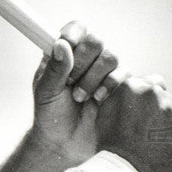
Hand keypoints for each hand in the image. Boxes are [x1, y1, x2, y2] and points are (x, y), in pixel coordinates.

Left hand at [31, 21, 121, 165]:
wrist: (65, 143)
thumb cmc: (50, 115)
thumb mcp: (46, 92)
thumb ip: (54, 69)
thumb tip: (61, 44)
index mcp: (63, 54)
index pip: (74, 29)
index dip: (75, 32)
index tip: (69, 43)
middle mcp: (84, 59)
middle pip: (96, 41)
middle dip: (83, 62)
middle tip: (70, 81)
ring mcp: (102, 72)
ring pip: (111, 57)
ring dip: (95, 77)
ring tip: (80, 96)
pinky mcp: (118, 87)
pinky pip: (125, 74)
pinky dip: (111, 85)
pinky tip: (98, 99)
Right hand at [95, 75, 171, 171]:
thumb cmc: (110, 147)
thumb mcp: (103, 112)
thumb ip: (116, 96)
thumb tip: (127, 90)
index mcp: (134, 87)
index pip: (154, 84)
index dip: (152, 101)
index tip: (149, 115)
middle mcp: (156, 95)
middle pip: (170, 101)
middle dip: (165, 115)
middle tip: (153, 135)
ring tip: (164, 147)